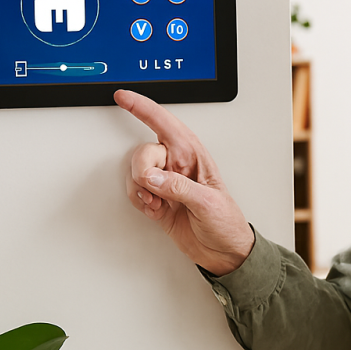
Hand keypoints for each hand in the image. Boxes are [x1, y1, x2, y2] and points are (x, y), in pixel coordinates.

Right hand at [115, 90, 253, 275]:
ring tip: (161, 203)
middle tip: (156, 190)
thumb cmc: (227, 223)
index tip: (123, 97)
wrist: (225, 252)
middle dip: (143, 171)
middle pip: (144, 152)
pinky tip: (157, 209)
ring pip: (136, 173)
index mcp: (194, 156)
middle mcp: (178, 165)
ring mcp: (166, 182)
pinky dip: (140, 202)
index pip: (165, 125)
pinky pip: (135, 192)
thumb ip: (179, 188)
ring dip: (142, 190)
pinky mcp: (157, 200)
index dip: (143, 109)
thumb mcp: (208, 203)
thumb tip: (153, 177)